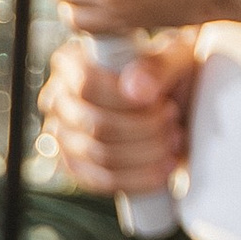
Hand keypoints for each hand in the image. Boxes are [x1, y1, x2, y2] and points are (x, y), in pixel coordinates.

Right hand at [42, 32, 199, 201]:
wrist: (181, 103)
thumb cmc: (171, 74)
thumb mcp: (175, 57)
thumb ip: (158, 66)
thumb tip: (136, 88)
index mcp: (72, 62)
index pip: (86, 84)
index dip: (124, 99)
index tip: (161, 102)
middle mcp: (59, 99)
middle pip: (95, 125)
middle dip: (144, 129)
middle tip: (173, 120)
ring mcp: (63, 137)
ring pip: (99, 156)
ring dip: (146, 153)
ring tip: (173, 140)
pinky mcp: (76, 167)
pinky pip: (100, 182)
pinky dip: (137, 179)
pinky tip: (163, 168)